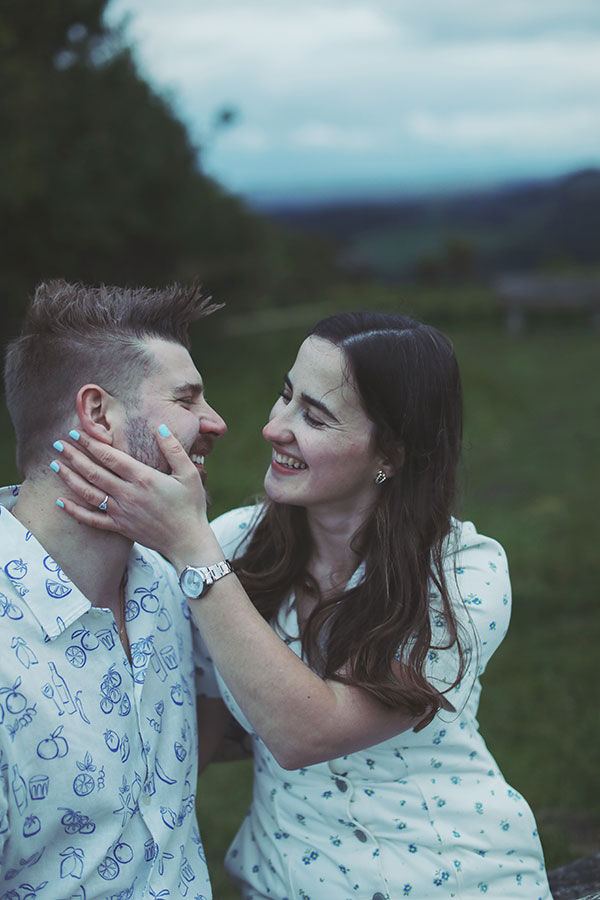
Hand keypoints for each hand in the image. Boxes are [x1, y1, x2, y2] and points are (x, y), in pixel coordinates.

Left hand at [51, 426, 209, 559]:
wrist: (188, 541)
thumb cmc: (190, 506)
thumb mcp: (189, 474)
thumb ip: (174, 449)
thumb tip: (161, 427)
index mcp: (143, 478)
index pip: (110, 457)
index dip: (91, 443)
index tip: (77, 432)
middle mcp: (128, 494)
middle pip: (94, 472)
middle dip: (74, 456)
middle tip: (58, 444)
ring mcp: (121, 512)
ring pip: (89, 493)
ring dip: (70, 479)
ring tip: (55, 465)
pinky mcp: (120, 527)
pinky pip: (93, 519)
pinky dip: (76, 511)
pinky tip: (62, 502)